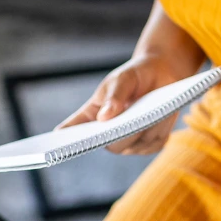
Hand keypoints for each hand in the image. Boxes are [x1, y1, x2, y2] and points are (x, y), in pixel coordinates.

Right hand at [57, 54, 193, 154]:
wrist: (161, 74)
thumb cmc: (134, 75)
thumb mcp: (123, 78)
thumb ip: (115, 95)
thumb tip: (104, 117)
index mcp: (92, 117)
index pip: (73, 130)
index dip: (65, 139)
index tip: (57, 141)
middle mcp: (108, 136)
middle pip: (113, 145)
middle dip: (126, 132)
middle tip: (134, 118)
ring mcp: (130, 144)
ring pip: (139, 144)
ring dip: (149, 126)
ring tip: (154, 107)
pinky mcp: (151, 144)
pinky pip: (157, 142)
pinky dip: (162, 128)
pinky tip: (163, 114)